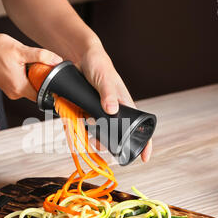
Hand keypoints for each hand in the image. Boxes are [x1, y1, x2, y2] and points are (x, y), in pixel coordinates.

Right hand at [0, 34, 61, 100]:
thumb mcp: (21, 50)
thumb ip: (41, 56)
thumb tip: (57, 60)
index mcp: (19, 87)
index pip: (43, 95)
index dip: (51, 88)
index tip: (55, 78)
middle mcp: (15, 93)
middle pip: (37, 91)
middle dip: (42, 80)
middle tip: (42, 67)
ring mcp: (10, 91)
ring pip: (30, 87)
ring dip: (33, 77)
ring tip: (28, 64)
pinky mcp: (8, 86)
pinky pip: (22, 85)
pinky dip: (26, 77)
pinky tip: (22, 66)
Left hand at [77, 44, 152, 162]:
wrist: (80, 58)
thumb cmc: (99, 65)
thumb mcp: (104, 79)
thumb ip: (108, 94)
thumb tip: (112, 111)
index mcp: (125, 105)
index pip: (140, 127)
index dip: (144, 143)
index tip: (144, 158)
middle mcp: (113, 113)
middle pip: (115, 136)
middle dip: (107, 143)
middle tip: (97, 142)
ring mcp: (99, 113)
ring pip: (98, 134)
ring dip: (91, 137)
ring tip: (84, 130)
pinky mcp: (85, 112)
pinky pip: (83, 126)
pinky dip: (78, 129)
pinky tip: (73, 124)